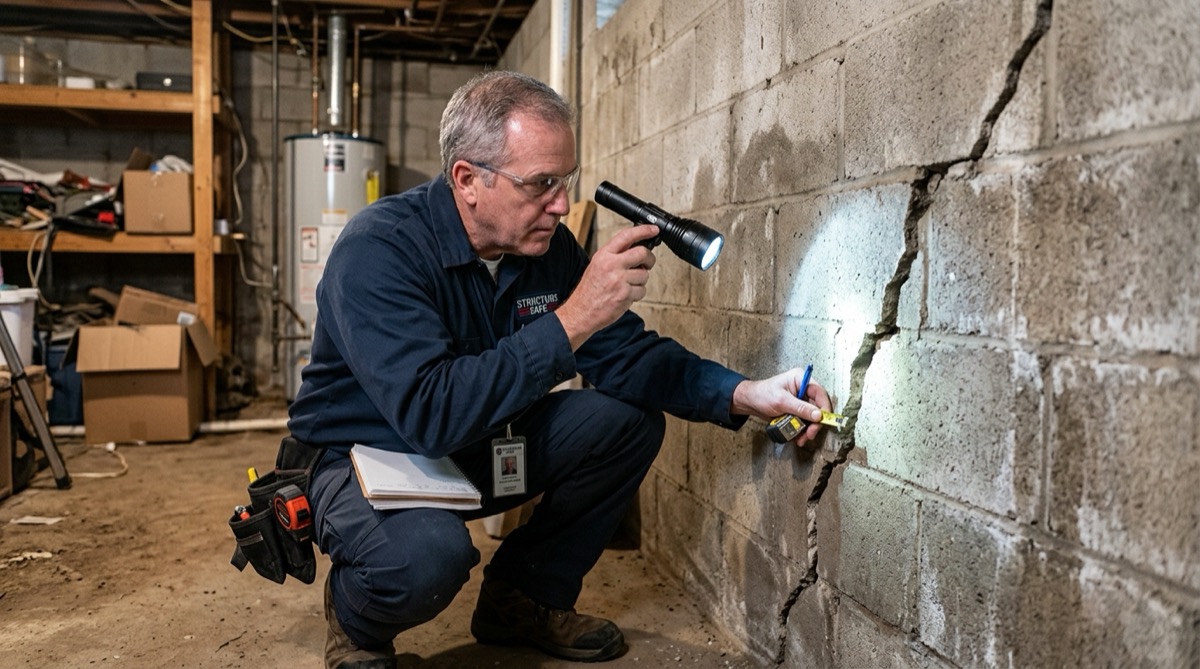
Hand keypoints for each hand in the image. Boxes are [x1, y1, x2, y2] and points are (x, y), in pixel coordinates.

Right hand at [556, 224, 659, 349]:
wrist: (581, 311)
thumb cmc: (589, 290)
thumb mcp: (597, 265)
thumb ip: (615, 256)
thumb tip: (636, 249)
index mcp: (604, 255)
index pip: (626, 236)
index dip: (643, 230)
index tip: (653, 229)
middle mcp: (611, 265)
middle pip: (642, 253)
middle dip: (649, 258)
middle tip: (647, 263)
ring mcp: (619, 280)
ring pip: (645, 274)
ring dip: (641, 280)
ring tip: (628, 285)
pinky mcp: (625, 294)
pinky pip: (642, 290)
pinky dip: (637, 294)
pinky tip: (626, 295)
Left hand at [731, 368, 832, 446]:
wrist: (750, 402)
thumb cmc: (762, 394)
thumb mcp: (781, 401)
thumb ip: (800, 408)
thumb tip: (818, 415)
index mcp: (801, 379)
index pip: (820, 393)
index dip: (824, 407)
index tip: (823, 420)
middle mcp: (803, 389)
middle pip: (818, 407)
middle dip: (815, 422)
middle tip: (810, 434)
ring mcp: (800, 400)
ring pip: (812, 417)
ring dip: (808, 429)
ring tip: (802, 438)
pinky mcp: (796, 410)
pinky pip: (804, 421)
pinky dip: (802, 430)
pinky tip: (798, 437)